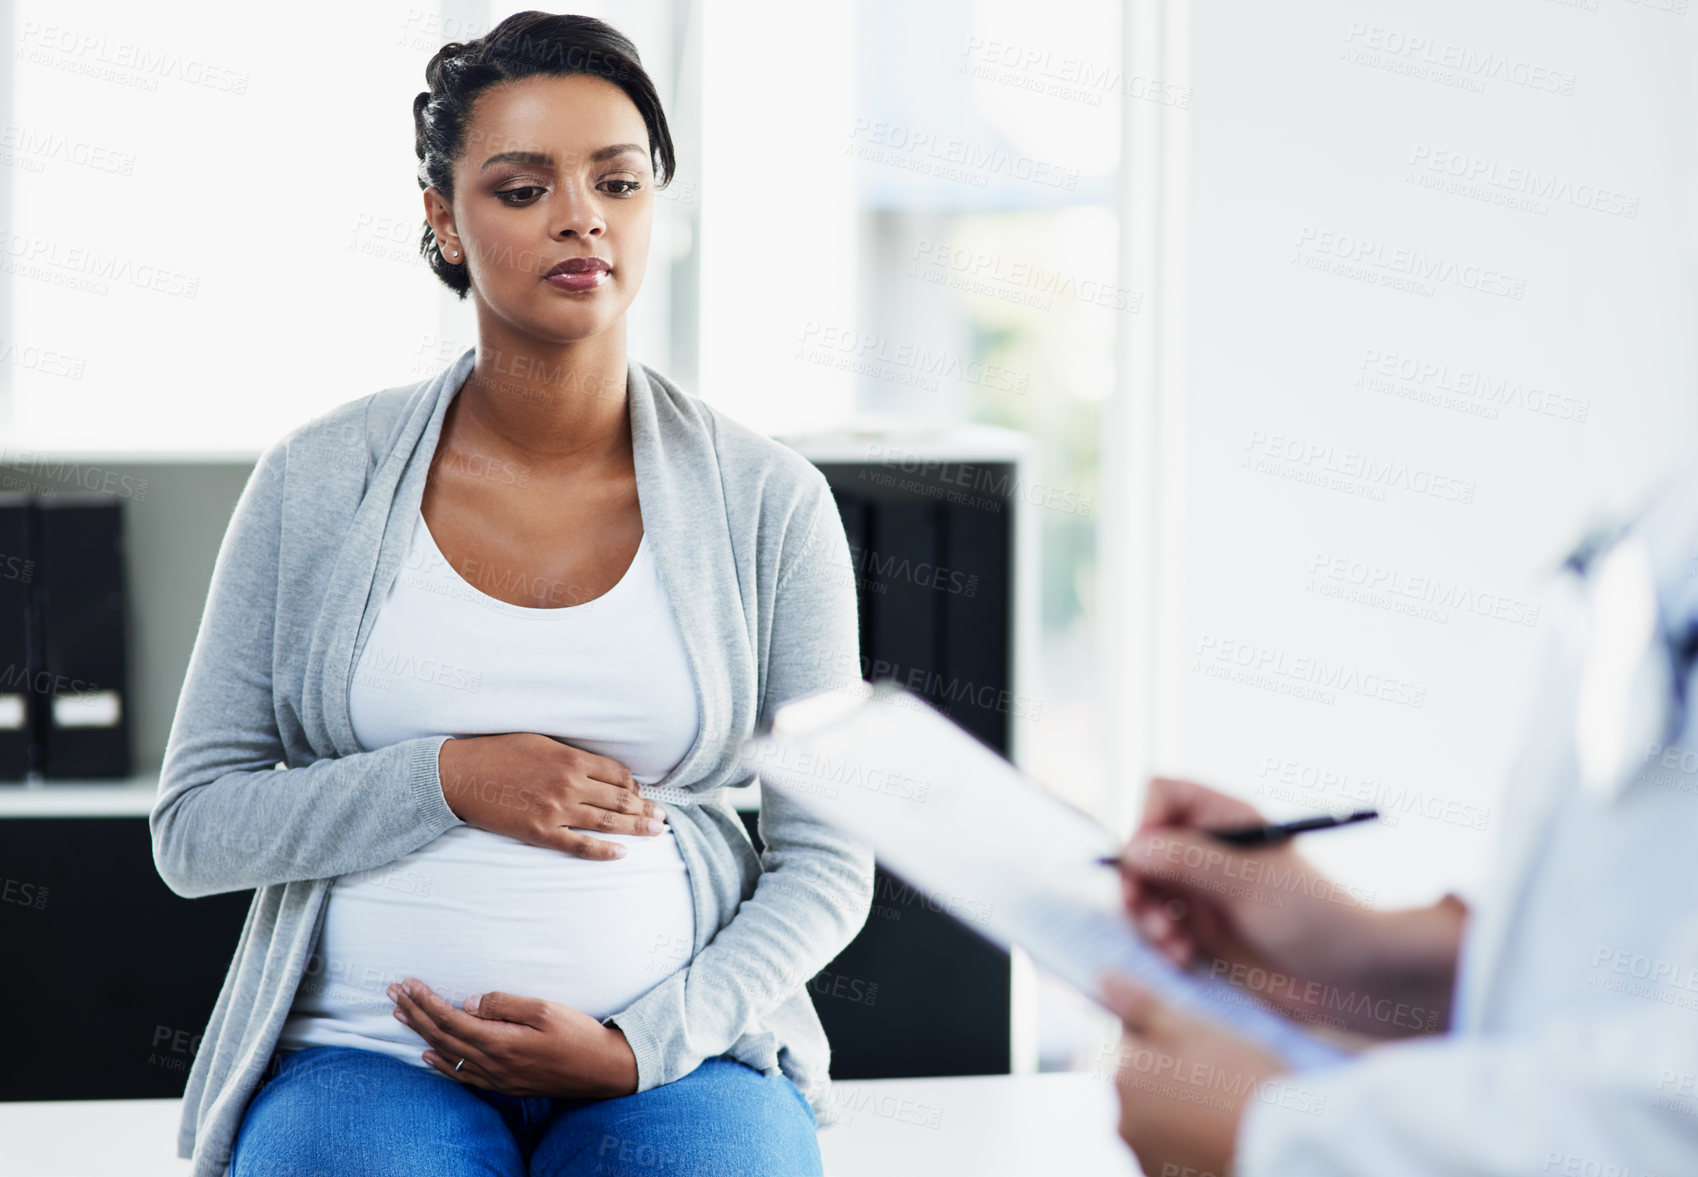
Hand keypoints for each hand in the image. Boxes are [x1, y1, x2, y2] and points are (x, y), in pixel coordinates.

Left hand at [387, 978, 638, 1097]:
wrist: (603, 1070)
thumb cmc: (578, 1035)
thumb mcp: (545, 1010)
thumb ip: (504, 1005)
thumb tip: (469, 1003)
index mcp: (499, 1042)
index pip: (450, 1019)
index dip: (425, 1001)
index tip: (408, 983)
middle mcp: (492, 1064)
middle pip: (442, 1036)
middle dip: (415, 1013)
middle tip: (393, 992)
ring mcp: (497, 1078)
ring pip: (447, 1054)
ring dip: (422, 1034)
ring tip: (401, 1015)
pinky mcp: (505, 1084)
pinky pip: (463, 1075)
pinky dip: (441, 1064)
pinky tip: (428, 1055)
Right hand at [437, 732, 666, 859]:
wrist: (461, 775)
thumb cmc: (498, 753)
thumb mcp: (541, 741)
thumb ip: (571, 755)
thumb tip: (596, 767)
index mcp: (571, 759)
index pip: (618, 775)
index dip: (634, 786)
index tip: (641, 793)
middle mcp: (570, 785)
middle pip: (620, 799)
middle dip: (645, 809)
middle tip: (663, 817)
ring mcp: (556, 811)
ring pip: (607, 822)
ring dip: (636, 827)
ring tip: (656, 831)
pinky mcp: (541, 833)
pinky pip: (580, 845)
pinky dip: (604, 851)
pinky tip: (622, 853)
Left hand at [1099, 970, 1288, 1176]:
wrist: (1287, 1146)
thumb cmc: (1242, 1079)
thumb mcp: (1192, 1028)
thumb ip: (1142, 1004)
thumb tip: (1104, 978)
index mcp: (1121, 1076)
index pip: (1117, 1040)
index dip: (1152, 1034)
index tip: (1189, 1044)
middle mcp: (1121, 1122)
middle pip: (1134, 1082)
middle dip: (1164, 1074)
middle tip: (1214, 1073)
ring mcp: (1143, 1156)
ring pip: (1152, 1118)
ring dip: (1175, 1109)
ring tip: (1222, 1105)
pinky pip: (1168, 1149)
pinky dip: (1187, 1140)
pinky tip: (1220, 1132)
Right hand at [1115, 777, 1463, 1037]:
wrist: (1356, 980)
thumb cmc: (1316, 920)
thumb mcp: (1250, 886)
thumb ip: (1189, 862)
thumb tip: (1134, 848)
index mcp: (1227, 820)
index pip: (1163, 795)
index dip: (1145, 822)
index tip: (1145, 862)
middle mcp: (1211, 850)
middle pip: (1144, 845)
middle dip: (1138, 880)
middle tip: (1143, 912)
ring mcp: (1206, 890)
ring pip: (1146, 889)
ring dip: (1148, 917)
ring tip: (1172, 944)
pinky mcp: (1205, 929)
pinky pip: (1161, 926)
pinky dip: (1163, 942)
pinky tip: (1186, 958)